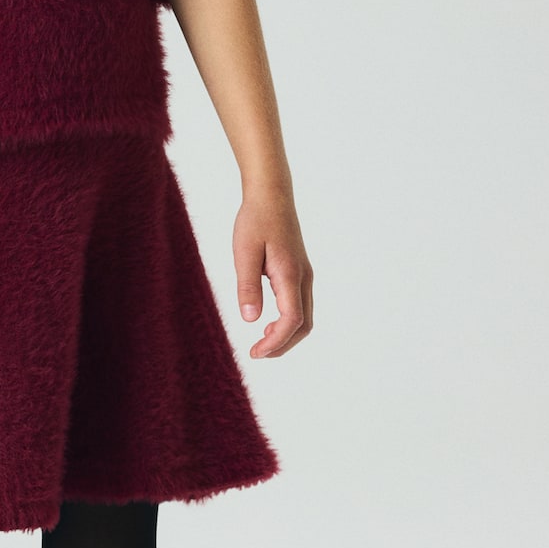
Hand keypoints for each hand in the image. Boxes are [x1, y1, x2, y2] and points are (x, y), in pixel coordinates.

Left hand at [233, 191, 312, 358]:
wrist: (271, 194)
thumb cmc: (256, 220)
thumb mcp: (244, 252)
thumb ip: (248, 286)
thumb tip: (250, 320)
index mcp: (290, 274)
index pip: (291, 320)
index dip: (275, 342)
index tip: (255, 353)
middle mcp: (303, 278)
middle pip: (303, 325)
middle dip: (283, 344)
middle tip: (257, 353)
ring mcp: (304, 275)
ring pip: (304, 316)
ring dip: (286, 334)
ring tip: (261, 341)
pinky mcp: (298, 271)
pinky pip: (299, 304)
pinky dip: (288, 321)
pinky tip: (267, 321)